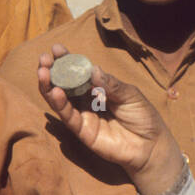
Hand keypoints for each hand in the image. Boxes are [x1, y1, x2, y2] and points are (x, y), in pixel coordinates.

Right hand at [37, 44, 184, 194]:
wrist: (151, 145)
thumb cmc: (143, 117)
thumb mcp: (130, 95)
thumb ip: (112, 85)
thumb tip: (93, 69)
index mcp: (98, 87)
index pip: (79, 71)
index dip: (67, 61)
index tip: (57, 49)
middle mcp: (87, 100)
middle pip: (64, 84)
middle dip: (52, 70)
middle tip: (43, 59)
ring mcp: (83, 115)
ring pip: (60, 99)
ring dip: (49, 86)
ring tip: (43, 72)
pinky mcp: (83, 131)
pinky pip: (68, 117)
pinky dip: (60, 104)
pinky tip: (56, 92)